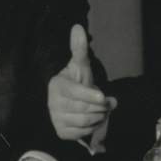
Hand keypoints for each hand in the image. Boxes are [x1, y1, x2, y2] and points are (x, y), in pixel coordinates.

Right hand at [49, 24, 117, 140]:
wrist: (70, 101)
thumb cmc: (77, 81)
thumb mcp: (81, 65)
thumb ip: (79, 49)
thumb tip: (78, 27)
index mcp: (58, 86)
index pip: (75, 93)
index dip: (90, 95)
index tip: (103, 97)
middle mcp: (53, 103)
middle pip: (84, 108)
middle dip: (100, 106)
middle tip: (107, 102)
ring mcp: (55, 118)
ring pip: (85, 122)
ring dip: (99, 117)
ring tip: (101, 110)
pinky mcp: (61, 132)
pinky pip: (82, 133)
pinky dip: (93, 127)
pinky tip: (93, 119)